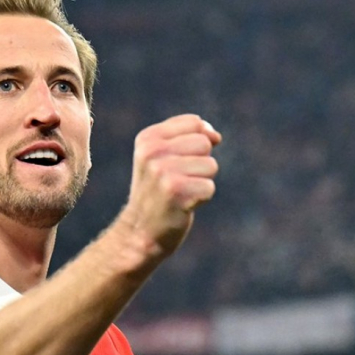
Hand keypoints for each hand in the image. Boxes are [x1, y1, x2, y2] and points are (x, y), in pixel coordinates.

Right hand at [119, 114, 221, 255]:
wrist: (139, 232)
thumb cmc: (158, 191)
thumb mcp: (161, 156)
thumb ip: (188, 137)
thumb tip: (215, 136)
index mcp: (148, 138)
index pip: (194, 123)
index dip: (201, 139)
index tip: (185, 159)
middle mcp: (153, 152)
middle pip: (204, 143)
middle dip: (201, 163)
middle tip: (179, 180)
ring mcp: (163, 172)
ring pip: (210, 165)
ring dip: (202, 181)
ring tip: (181, 192)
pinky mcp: (176, 193)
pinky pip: (209, 188)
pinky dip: (202, 198)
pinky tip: (183, 205)